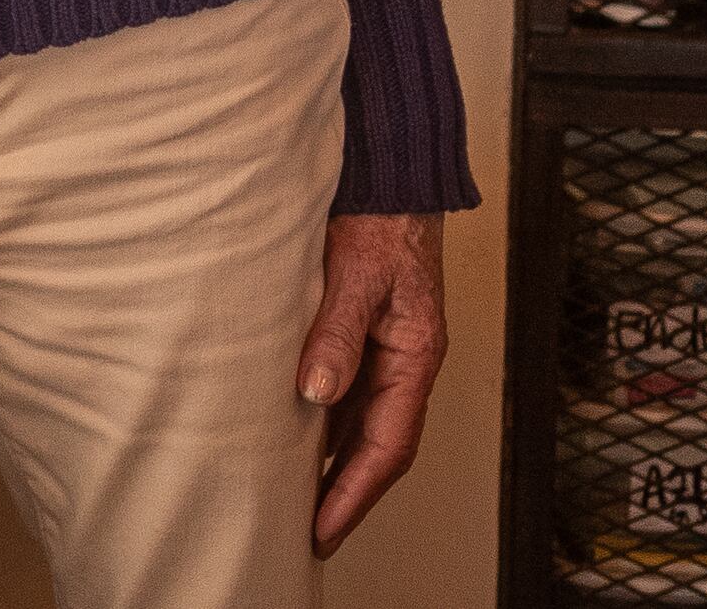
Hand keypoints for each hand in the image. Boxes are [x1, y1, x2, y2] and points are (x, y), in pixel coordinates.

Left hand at [300, 209, 447, 553]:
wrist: (389, 174)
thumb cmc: (380, 217)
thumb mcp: (357, 274)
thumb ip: (336, 331)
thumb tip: (315, 392)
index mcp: (415, 356)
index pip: (389, 446)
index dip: (355, 493)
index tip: (323, 530)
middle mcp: (403, 362)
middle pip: (377, 446)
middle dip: (345, 494)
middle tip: (305, 533)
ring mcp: (382, 350)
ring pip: (359, 423)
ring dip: (332, 462)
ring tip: (293, 499)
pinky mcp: (359, 333)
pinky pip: (343, 392)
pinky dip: (322, 423)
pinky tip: (291, 436)